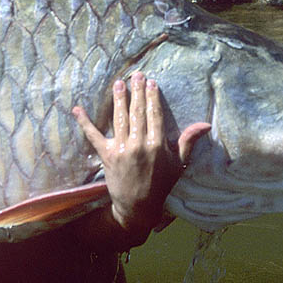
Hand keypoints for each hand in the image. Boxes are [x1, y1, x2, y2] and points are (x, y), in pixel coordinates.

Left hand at [72, 71, 209, 245]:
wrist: (138, 207)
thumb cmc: (160, 185)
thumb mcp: (178, 164)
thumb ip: (188, 142)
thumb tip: (205, 125)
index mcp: (158, 145)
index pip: (155, 115)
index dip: (152, 97)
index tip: (151, 83)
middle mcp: (140, 145)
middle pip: (138, 112)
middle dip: (137, 92)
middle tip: (136, 75)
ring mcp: (122, 149)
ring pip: (120, 119)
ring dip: (118, 99)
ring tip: (118, 83)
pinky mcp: (106, 156)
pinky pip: (94, 136)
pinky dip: (85, 122)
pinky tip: (77, 109)